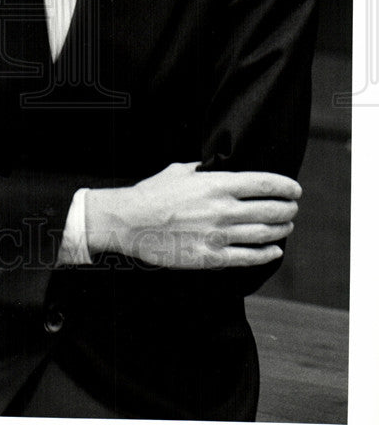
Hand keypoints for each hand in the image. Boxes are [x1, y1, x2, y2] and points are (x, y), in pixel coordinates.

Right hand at [85, 161, 300, 268]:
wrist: (130, 222)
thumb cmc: (152, 193)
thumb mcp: (179, 171)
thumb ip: (203, 169)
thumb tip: (218, 167)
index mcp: (216, 184)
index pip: (264, 185)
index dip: (285, 187)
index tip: (294, 189)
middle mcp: (222, 210)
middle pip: (270, 210)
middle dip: (287, 209)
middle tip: (292, 208)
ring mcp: (218, 235)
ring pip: (264, 234)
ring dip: (281, 229)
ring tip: (286, 226)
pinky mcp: (211, 257)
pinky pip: (249, 257)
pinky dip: (267, 253)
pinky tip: (274, 249)